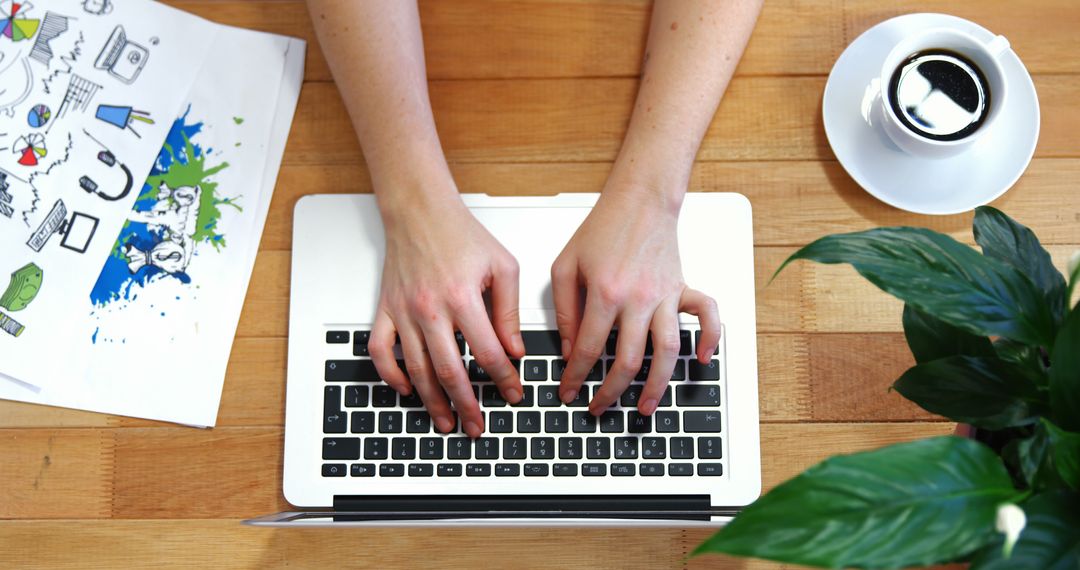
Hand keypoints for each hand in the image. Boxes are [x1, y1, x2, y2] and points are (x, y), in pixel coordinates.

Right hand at [367, 192, 523, 437]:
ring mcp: (403, 312)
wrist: (420, 211)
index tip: (513, 395)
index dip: (503, 380)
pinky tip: (406, 390)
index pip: (488, 353)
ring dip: (432, 401)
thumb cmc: (461, 235)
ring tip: (445, 422)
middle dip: (466, 405)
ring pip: (416, 369)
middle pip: (449, 371)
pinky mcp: (385, 310)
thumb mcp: (502, 266)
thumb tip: (515, 351)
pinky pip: (381, 352)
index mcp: (463, 297)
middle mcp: (430, 309)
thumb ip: (509, 311)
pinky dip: (391, 376)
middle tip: (476, 427)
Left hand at [551, 187, 720, 415]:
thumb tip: (569, 350)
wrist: (638, 200)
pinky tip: (702, 359)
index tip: (568, 392)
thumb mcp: (565, 266)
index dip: (576, 377)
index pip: (587, 349)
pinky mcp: (682, 288)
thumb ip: (565, 310)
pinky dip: (708, 339)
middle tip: (598, 407)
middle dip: (610, 392)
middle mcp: (638, 298)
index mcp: (605, 293)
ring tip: (643, 407)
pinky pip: (704, 316)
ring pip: (666, 351)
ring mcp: (665, 295)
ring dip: (656, 385)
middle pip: (627, 360)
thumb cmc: (602, 229)